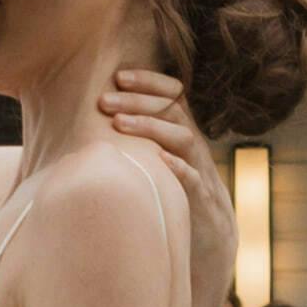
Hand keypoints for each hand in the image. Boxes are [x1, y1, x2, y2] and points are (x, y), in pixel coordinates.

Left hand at [96, 59, 205, 193]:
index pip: (172, 93)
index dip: (149, 80)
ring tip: (118, 124)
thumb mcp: (160, 155)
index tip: (118, 77)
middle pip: (171, 110)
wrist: (212, 229)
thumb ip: (139, 135)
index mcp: (182, 129)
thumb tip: (95, 118)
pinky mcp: (201, 196)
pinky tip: (159, 160)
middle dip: (137, 101)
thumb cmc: (173, 188)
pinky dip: (178, 167)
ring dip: (150, 127)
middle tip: (104, 101)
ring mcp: (199, 167)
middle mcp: (193, 143)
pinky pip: (194, 178)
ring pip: (183, 138)